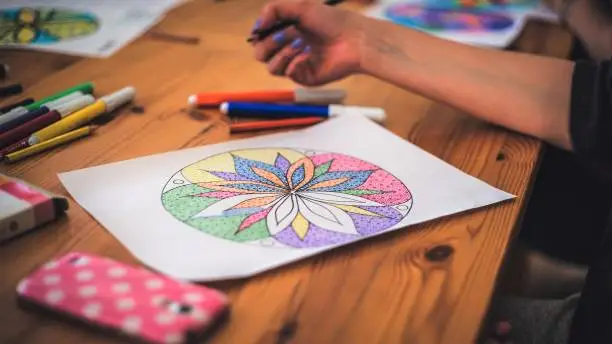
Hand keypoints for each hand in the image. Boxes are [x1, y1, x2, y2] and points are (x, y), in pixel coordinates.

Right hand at [250, 0, 366, 85]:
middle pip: (260, 53)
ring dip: (282, 53)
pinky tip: (307, 56)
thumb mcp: (300, 6)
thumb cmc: (331, 21)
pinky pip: (287, 73)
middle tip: (287, 34)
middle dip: (270, 43)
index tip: (262, 29)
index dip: (258, 34)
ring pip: (271, 67)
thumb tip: (256, 27)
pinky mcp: (304, 77)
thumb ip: (273, 10)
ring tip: (301, 44)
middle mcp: (288, 48)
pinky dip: (294, 63)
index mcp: (286, 31)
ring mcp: (296, 64)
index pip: (260, 37)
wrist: (353, 40)